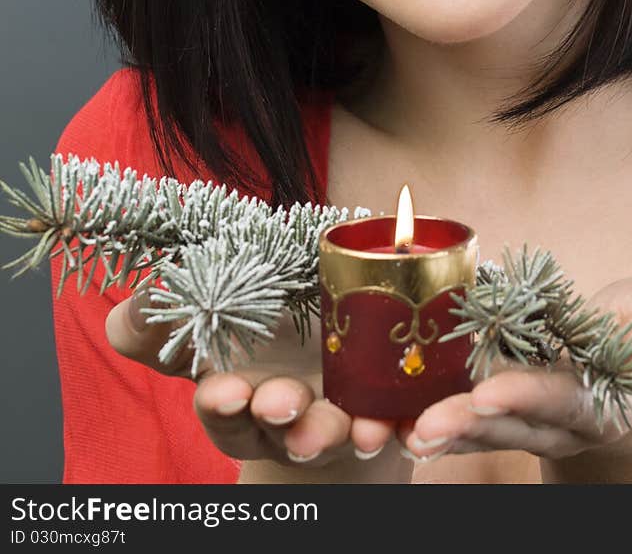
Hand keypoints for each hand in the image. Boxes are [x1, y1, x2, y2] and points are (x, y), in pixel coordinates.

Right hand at [105, 291, 405, 477]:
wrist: (335, 341)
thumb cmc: (259, 326)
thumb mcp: (213, 317)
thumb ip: (168, 315)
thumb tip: (135, 302)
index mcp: (237, 395)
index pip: (220, 410)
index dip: (219, 403)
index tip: (223, 390)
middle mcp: (282, 418)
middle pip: (278, 429)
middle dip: (280, 416)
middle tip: (282, 401)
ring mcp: (332, 419)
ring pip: (331, 434)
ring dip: (335, 430)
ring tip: (346, 424)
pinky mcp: (377, 414)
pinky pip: (386, 428)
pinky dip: (388, 427)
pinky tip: (390, 421)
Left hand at [400, 276, 631, 482]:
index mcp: (603, 402)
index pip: (561, 402)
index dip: (524, 397)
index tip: (486, 393)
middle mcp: (560, 421)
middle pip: (510, 426)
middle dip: (465, 425)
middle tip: (422, 426)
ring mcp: (529, 416)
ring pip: (481, 427)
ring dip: (439, 428)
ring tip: (398, 430)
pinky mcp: (504, 396)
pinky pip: (466, 409)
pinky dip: (432, 409)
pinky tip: (396, 413)